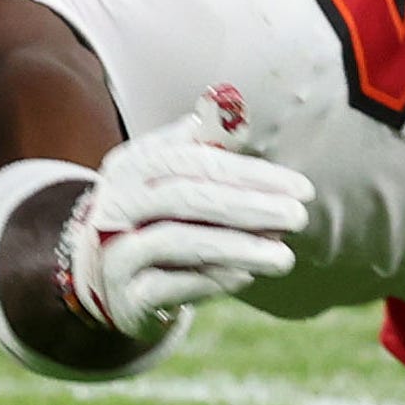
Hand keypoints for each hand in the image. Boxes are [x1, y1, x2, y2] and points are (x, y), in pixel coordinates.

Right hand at [54, 93, 312, 345]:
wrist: (104, 277)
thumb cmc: (151, 216)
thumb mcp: (165, 175)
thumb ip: (200, 143)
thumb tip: (234, 108)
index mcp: (130, 165)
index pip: (192, 159)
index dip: (247, 171)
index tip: (300, 187)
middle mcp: (117, 204)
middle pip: (185, 197)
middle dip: (248, 206)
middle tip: (298, 217)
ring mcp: (118, 250)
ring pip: (180, 242)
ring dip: (238, 248)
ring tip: (284, 256)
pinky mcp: (129, 297)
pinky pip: (174, 287)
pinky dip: (213, 280)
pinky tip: (247, 276)